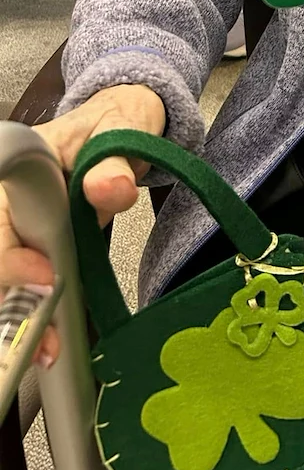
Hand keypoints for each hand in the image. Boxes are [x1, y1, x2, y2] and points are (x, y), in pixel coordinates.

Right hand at [0, 85, 164, 365]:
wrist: (124, 121)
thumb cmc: (118, 119)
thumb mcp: (126, 127)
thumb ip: (115, 159)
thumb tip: (108, 189)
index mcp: (19, 166)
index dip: (8, 255)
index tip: (44, 276)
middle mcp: (6, 200)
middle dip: (10, 301)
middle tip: (45, 338)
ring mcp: (14, 223)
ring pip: (1, 279)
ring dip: (16, 318)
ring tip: (45, 350)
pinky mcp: (30, 246)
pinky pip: (18, 285)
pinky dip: (27, 316)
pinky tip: (42, 344)